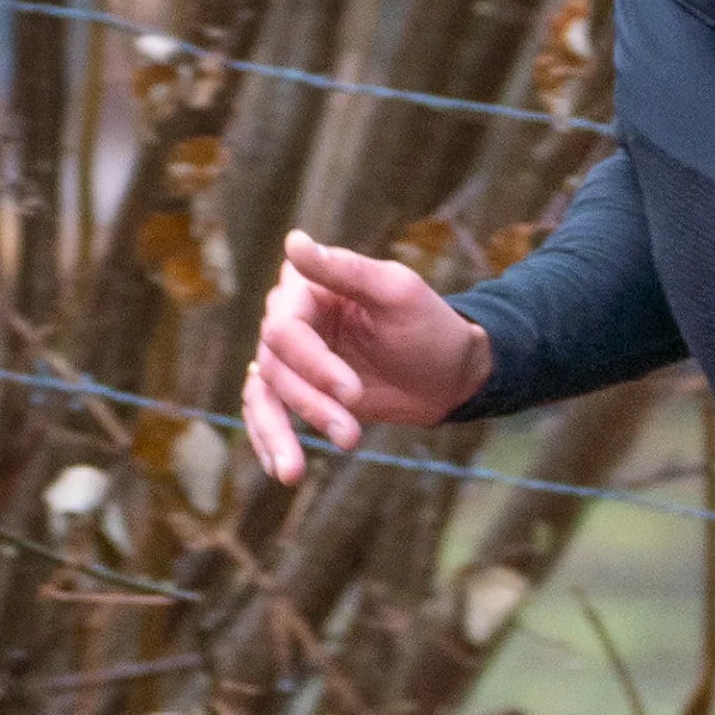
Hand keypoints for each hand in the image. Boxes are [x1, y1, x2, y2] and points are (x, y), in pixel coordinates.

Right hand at [241, 229, 492, 483]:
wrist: (449, 375)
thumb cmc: (430, 326)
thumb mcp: (397, 293)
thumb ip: (346, 270)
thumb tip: (293, 240)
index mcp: (310, 287)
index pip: (287, 326)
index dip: (314, 364)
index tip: (353, 394)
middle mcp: (292, 319)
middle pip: (276, 365)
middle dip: (311, 405)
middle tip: (352, 437)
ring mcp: (291, 358)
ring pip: (265, 394)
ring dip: (279, 434)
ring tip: (293, 474)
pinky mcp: (297, 391)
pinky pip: (265, 414)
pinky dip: (267, 441)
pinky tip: (279, 469)